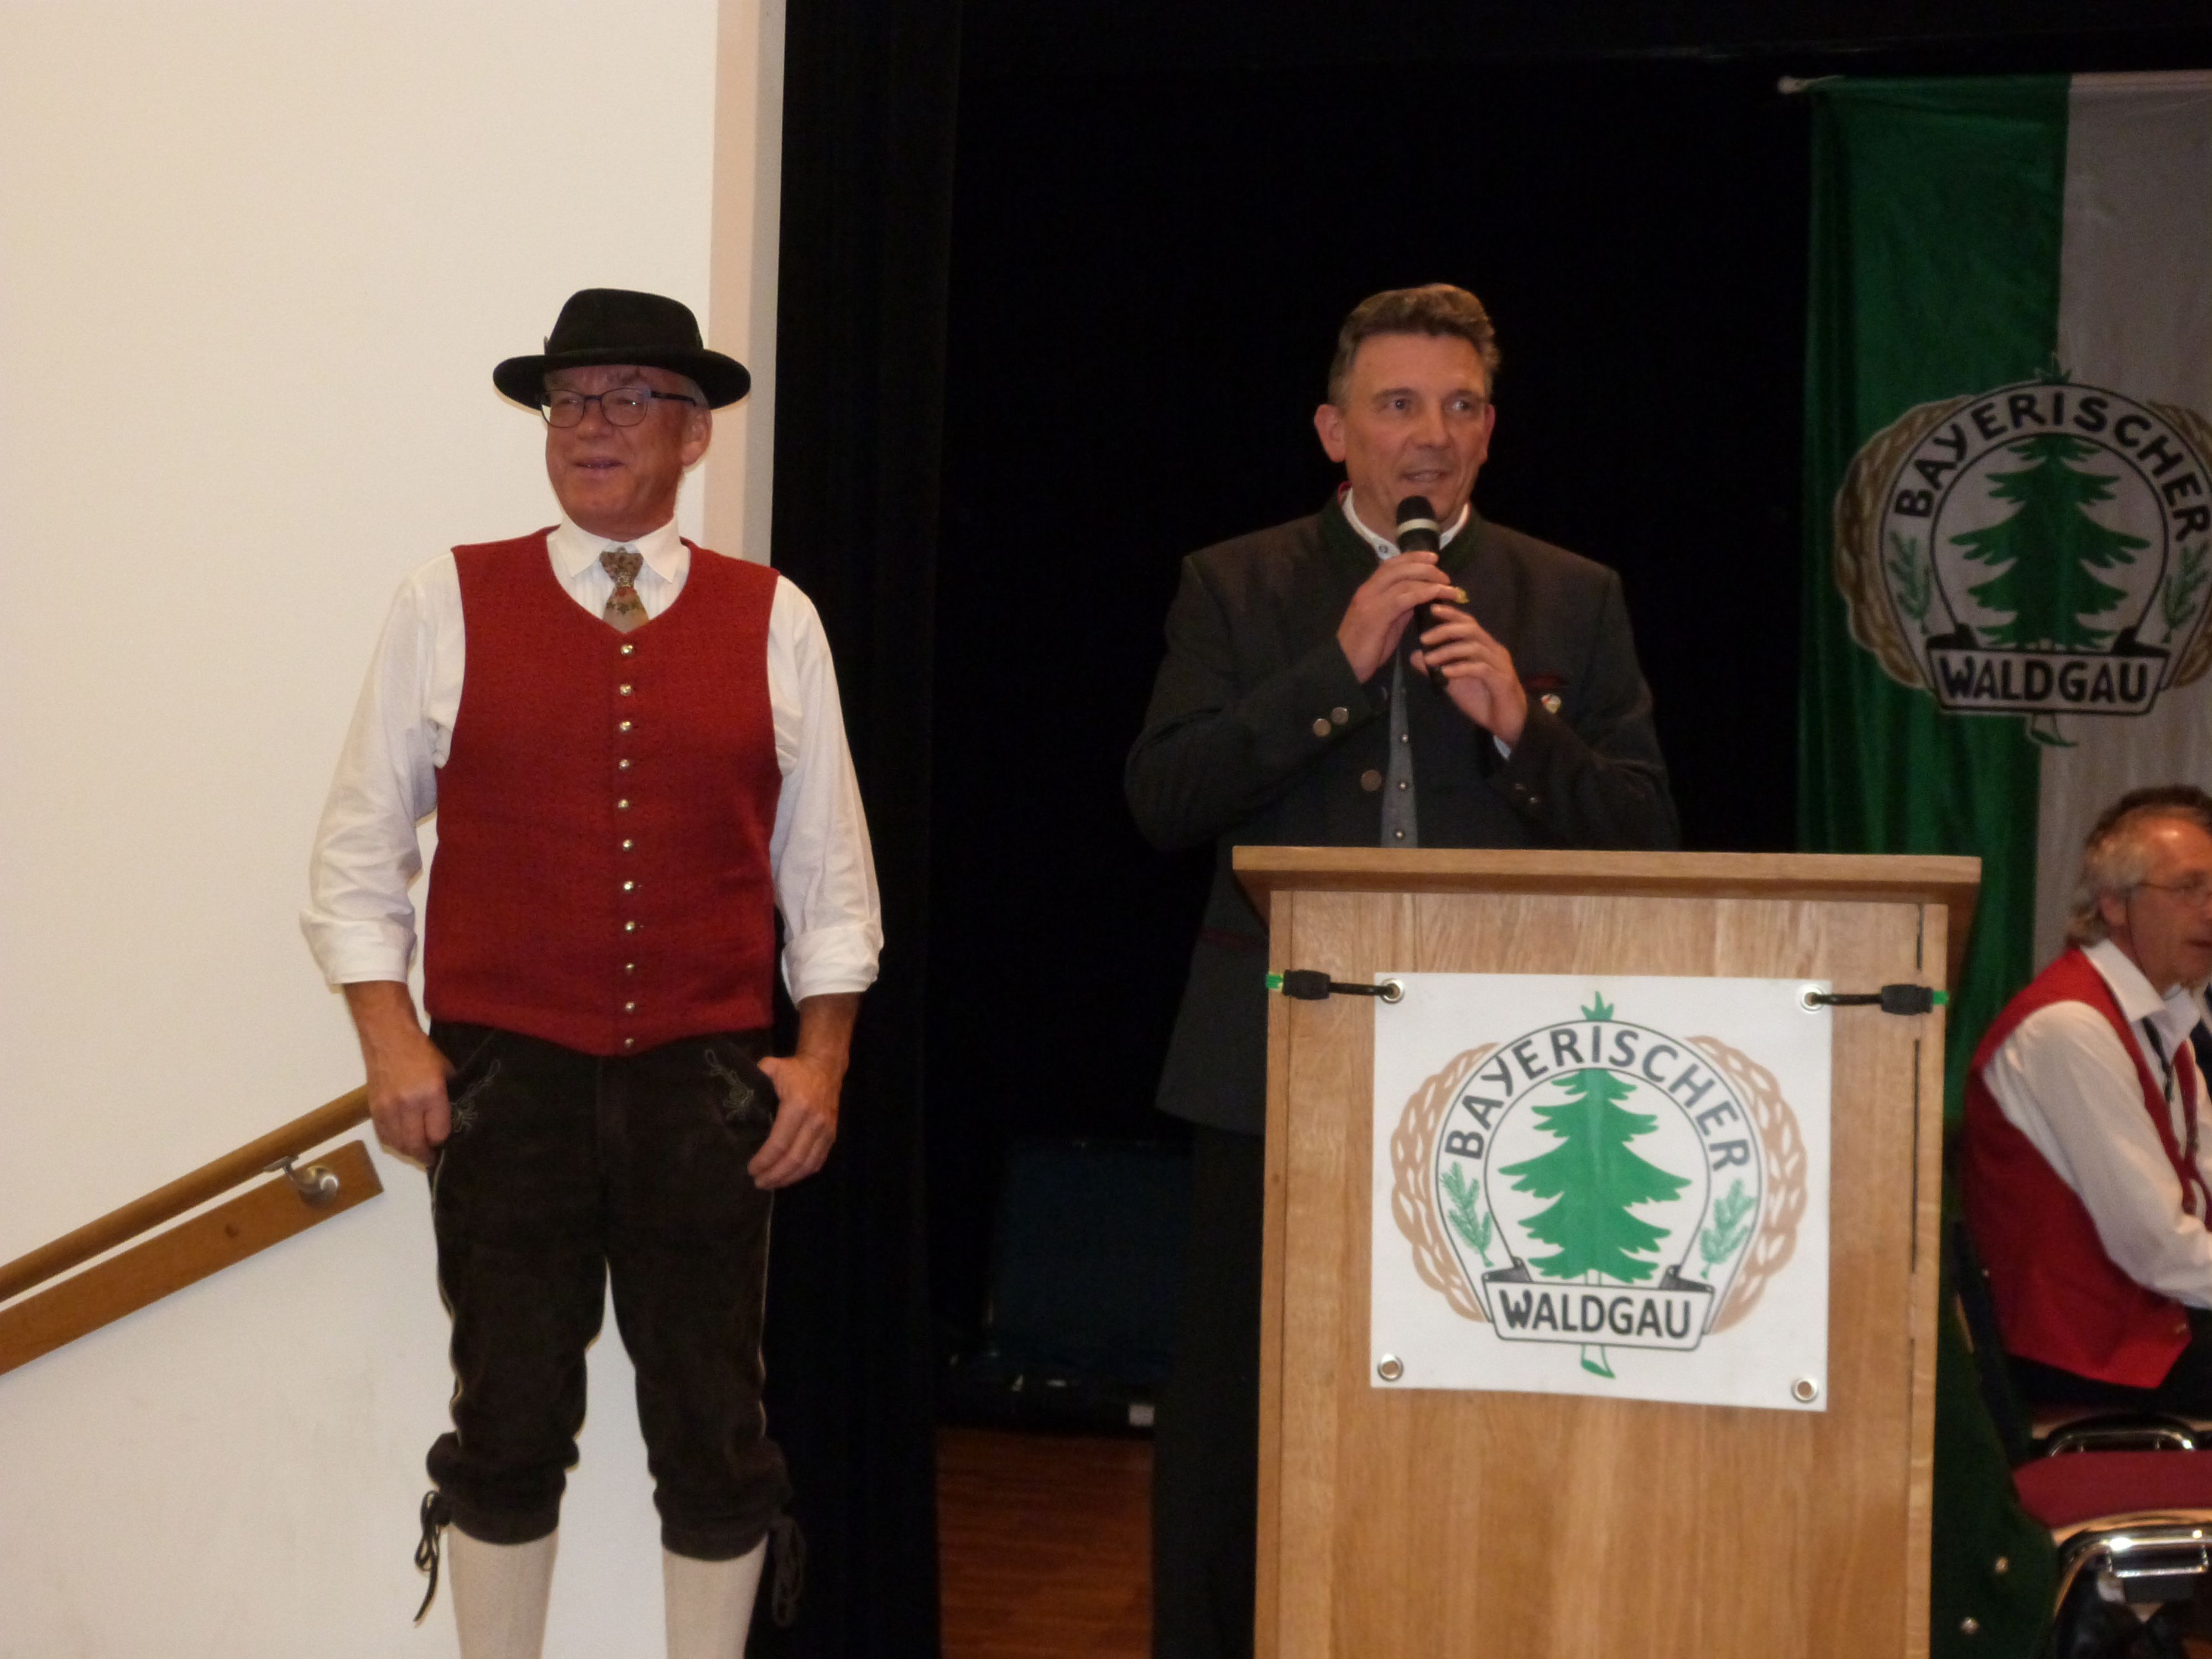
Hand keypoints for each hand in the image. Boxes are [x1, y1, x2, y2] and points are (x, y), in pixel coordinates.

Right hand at [343, 980, 450, 1165]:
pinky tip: (401, 1141)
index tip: (446, 1141)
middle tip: (432, 1158)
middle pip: (415, 1144)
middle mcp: (407, 1104)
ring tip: (418, 1151)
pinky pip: (383, 1136)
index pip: (437, 1133)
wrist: (388, 1037)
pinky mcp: (373, 1108)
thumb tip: (450, 1120)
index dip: (442, 1140)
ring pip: (397, 1144)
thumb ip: (446, 1098)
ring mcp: (387, 1108)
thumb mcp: (445, 1072)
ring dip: (408, 1152)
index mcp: (430, 1094)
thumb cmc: (421, 1052)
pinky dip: (393, 1143)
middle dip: (426, 1155)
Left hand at [748, 992, 860, 1188]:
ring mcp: (826, 1130)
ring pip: (808, 1164)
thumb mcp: (772, 1067)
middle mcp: (814, 1121)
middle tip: (758, 1182)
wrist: (826, 1067)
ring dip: (788, 1178)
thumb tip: (733, 1096)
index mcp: (798, 1105)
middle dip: (774, 1174)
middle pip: (794, 1158)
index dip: (765, 1160)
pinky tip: (789, 1177)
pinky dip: (803, 1173)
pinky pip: (818, 1161)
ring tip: (771, 1183)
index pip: (780, 1142)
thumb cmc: (795, 1069)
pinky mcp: (832, 1135)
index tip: (751, 1168)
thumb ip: (754, 1080)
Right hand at [1335, 550, 1465, 681]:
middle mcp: (1368, 591)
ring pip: (1402, 580)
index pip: (1391, 565)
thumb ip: (1400, 608)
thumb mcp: (1386, 623)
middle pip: (1398, 567)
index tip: (1432, 558)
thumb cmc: (1364, 649)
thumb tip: (1419, 596)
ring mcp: (1370, 601)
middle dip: (1424, 566)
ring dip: (1429, 580)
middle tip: (1444, 575)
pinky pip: (1403, 598)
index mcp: (1369, 591)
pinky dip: (1422, 593)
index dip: (1412, 557)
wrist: (1344, 666)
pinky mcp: (1376, 616)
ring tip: (1448, 587)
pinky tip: (1436, 594)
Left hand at [1412, 604, 1528, 744]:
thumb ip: (1437, 668)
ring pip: (1474, 647)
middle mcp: (1494, 651)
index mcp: (1485, 647)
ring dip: (1448, 651)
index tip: (1431, 609)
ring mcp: (1500, 664)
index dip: (1451, 614)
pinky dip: (1461, 668)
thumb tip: (1415, 655)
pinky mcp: (1502, 680)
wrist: (1509, 723)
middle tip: (1423, 638)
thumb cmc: (1483, 700)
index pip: (1468, 623)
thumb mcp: (1454, 683)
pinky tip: (1445, 673)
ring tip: (1429, 660)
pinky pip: (1480, 669)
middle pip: (1471, 629)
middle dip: (1445, 630)